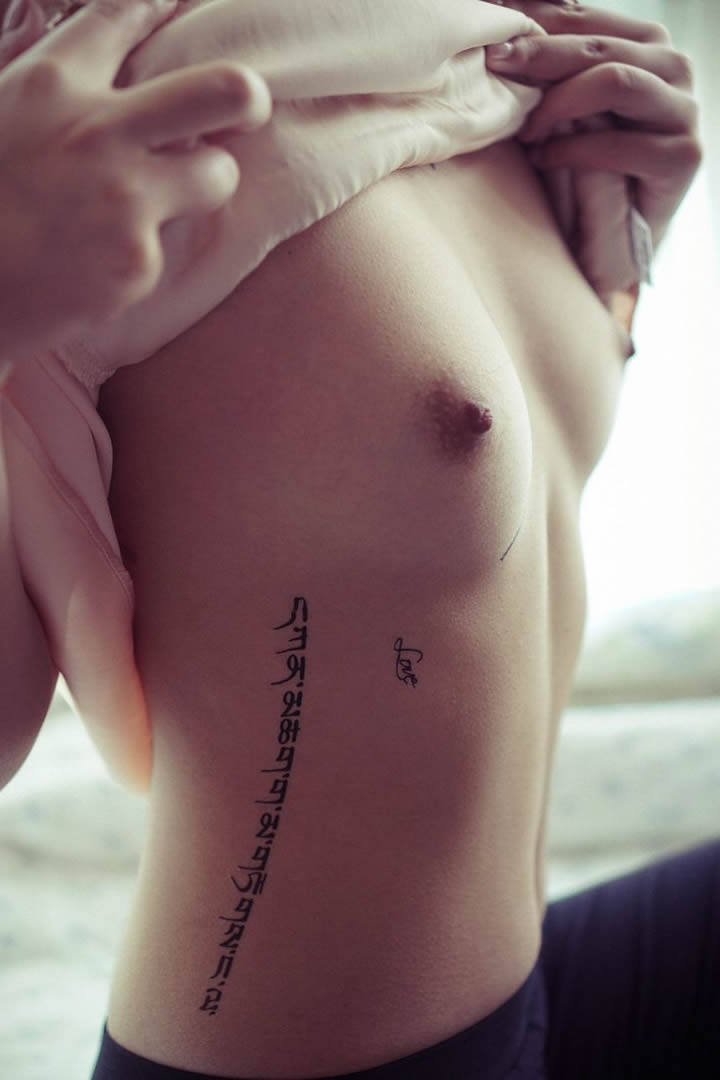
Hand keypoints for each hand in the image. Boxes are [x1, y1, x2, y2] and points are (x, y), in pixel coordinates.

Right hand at [0, 0, 271, 373]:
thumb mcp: (2, 112)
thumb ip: (57, 88)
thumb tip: (103, 80)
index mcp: (51, 84)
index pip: (125, 15)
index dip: (160, 6)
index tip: (180, 5)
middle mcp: (97, 133)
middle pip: (225, 90)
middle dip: (247, 97)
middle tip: (246, 109)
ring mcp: (125, 200)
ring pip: (219, 174)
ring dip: (203, 182)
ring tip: (159, 197)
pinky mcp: (137, 263)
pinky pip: (171, 242)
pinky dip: (145, 246)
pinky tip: (99, 257)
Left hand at [485, 1, 701, 253]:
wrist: (618, 240)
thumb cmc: (585, 169)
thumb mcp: (565, 107)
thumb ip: (550, 65)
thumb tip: (500, 14)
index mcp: (645, 44)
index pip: (586, 18)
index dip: (536, 18)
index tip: (491, 23)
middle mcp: (673, 68)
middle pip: (598, 47)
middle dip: (540, 53)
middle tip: (496, 64)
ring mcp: (683, 111)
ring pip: (616, 81)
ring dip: (559, 101)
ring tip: (525, 128)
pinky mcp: (682, 157)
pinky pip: (620, 143)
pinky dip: (573, 150)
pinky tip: (543, 158)